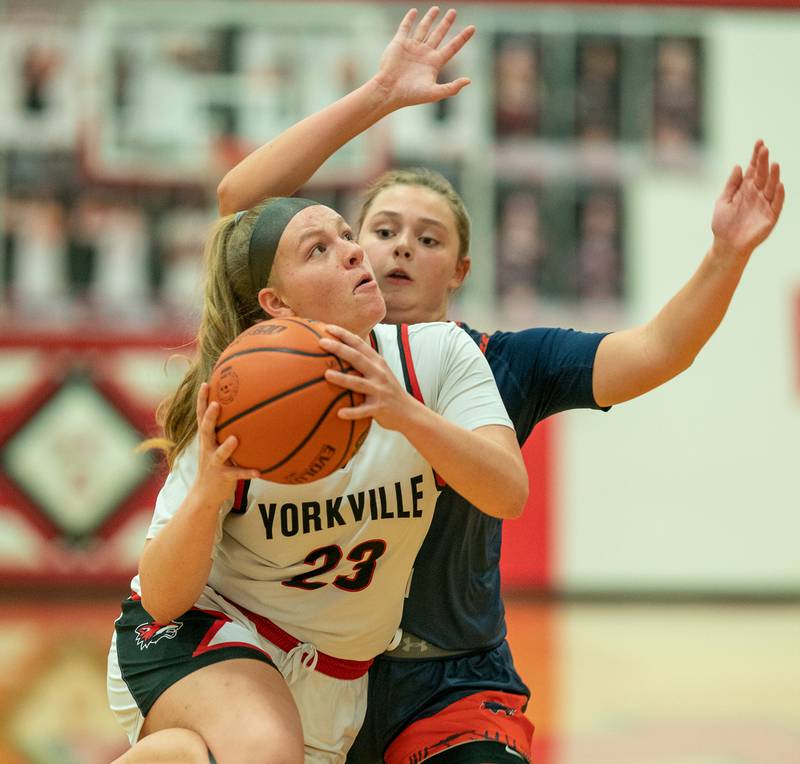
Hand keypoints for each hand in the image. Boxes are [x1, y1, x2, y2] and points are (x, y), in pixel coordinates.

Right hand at [192, 383, 259, 508]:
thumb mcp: (215, 445)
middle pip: (206, 430)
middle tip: (216, 403)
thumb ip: (225, 429)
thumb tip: (243, 409)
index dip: (202, 401)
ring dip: (226, 447)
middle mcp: (207, 449)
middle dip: (210, 417)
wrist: (205, 494)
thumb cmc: (215, 464)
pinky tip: (258, 472)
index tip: (206, 383)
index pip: (202, 417)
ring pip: (219, 454)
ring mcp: (214, 463)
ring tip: (235, 439)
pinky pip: (236, 474)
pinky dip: (246, 473)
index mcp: (207, 440)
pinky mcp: (223, 477)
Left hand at [319, 325, 417, 431]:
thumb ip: (363, 362)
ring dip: (343, 378)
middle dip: (339, 348)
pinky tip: (340, 414)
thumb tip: (339, 352)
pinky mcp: (380, 408)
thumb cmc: (387, 390)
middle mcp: (379, 373)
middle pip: (357, 358)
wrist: (409, 412)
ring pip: (359, 383)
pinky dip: (352, 412)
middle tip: (321, 342)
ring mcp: (379, 390)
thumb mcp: (379, 372)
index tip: (327, 327)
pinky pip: (364, 410)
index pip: (359, 344)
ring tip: (327, 374)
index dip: (344, 334)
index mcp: (377, 362)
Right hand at [373, 7, 474, 108]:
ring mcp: (412, 47)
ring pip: (424, 29)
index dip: (462, 37)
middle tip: (453, 12)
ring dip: (430, 18)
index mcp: (434, 63)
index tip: (473, 28)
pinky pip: (405, 28)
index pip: (452, 47)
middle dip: (446, 23)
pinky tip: (414, 11)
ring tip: (437, 9)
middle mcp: (424, 54)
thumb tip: (469, 81)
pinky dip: (409, 19)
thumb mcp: (434, 93)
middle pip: (439, 34)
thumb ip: (452, 88)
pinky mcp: (399, 43)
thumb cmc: (410, 95)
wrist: (389, 91)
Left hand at [711, 140, 784, 260]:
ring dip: (773, 175)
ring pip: (771, 187)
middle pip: (762, 175)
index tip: (759, 142)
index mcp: (745, 189)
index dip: (756, 156)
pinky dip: (778, 195)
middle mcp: (756, 194)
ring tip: (773, 163)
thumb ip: (731, 185)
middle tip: (764, 149)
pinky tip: (778, 184)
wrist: (726, 245)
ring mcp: (764, 204)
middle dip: (763, 162)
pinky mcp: (770, 216)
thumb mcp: (723, 201)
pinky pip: (776, 204)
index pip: (753, 169)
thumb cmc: (723, 224)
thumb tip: (738, 166)